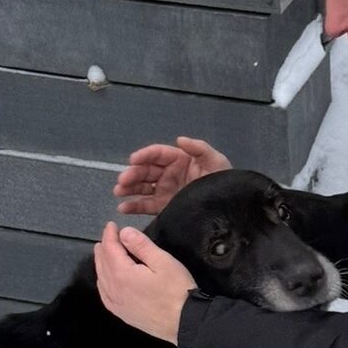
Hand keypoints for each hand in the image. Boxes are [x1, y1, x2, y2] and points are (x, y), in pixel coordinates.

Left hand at [93, 223, 195, 343]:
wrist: (184, 322)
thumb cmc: (177, 290)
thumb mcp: (163, 262)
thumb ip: (142, 246)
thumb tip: (124, 232)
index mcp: (123, 274)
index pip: (110, 250)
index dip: (109, 235)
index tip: (111, 225)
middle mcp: (114, 289)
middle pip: (103, 264)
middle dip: (104, 248)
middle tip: (107, 237)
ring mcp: (117, 304)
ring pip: (102, 280)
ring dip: (101, 264)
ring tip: (103, 254)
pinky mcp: (123, 314)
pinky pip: (105, 296)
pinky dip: (102, 283)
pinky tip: (105, 281)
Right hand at [113, 137, 230, 216]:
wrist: (229, 205)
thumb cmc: (224, 180)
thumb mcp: (215, 161)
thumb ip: (199, 148)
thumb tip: (180, 139)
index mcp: (179, 159)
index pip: (157, 154)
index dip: (145, 155)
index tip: (133, 160)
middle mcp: (170, 174)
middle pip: (146, 171)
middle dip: (132, 174)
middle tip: (122, 180)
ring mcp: (166, 191)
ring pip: (142, 187)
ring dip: (128, 189)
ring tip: (118, 191)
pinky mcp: (165, 206)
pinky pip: (146, 205)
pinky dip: (134, 207)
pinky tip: (123, 208)